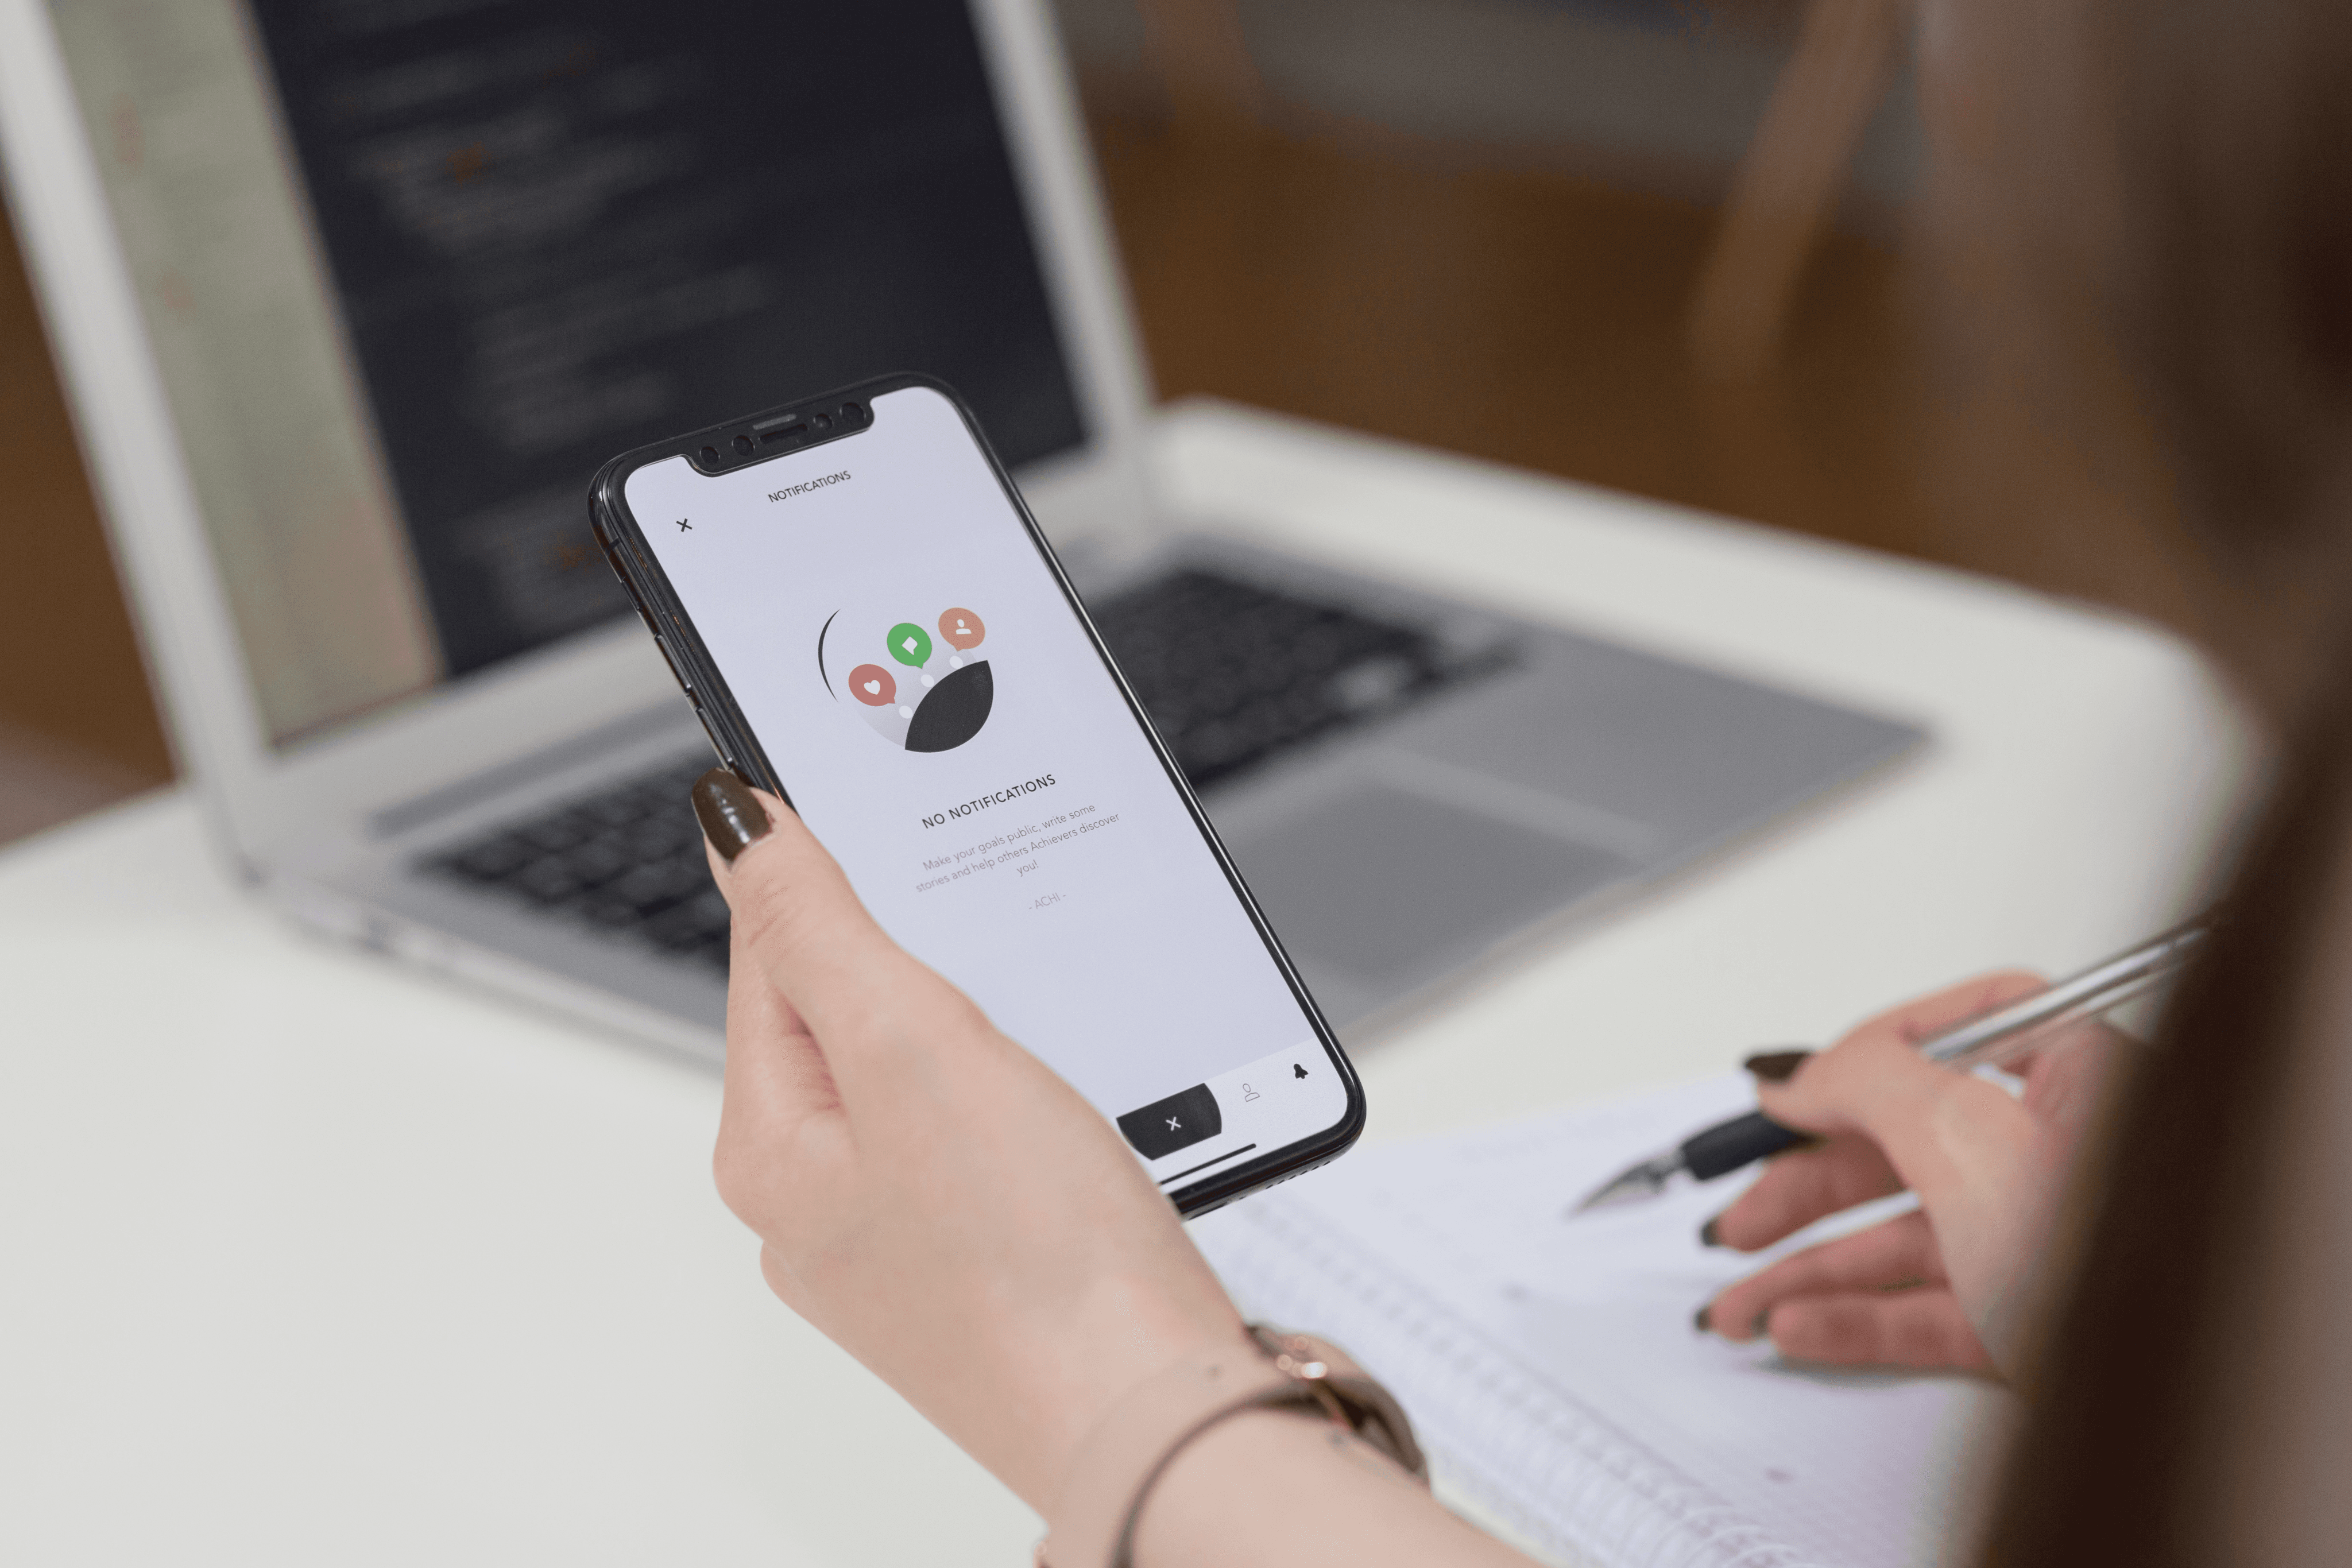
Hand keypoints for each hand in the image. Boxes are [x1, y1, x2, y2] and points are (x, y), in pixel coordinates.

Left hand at [691, 771, 1246, 1510]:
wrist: (1155, 1413)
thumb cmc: (1036, 1261)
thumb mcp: (912, 1048)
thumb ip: (819, 927)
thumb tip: (736, 824)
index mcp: (773, 1148)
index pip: (772, 955)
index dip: (822, 865)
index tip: (864, 789)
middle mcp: (820, 1201)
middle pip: (846, 1012)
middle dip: (917, 948)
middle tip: (989, 912)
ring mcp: (903, 1238)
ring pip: (925, 1073)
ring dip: (979, 1020)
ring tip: (1041, 1012)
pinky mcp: (985, 1260)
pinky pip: (980, 1135)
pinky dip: (1024, 1090)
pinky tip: (1071, 1094)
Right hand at [1696, 971, 2129, 1374]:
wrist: (2180, 1407)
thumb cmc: (2127, 1262)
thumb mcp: (1970, 1136)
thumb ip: (1871, 1082)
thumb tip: (1802, 1070)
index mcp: (2077, 1077)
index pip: (1951, 1033)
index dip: (1858, 1060)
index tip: (1784, 1097)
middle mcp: (2063, 1154)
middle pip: (1903, 1147)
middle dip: (1803, 1189)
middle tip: (1739, 1212)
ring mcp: (2046, 1243)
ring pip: (1901, 1240)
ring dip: (1807, 1270)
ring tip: (1738, 1298)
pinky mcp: (2033, 1324)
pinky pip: (1922, 1309)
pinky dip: (1852, 1318)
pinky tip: (1799, 1325)